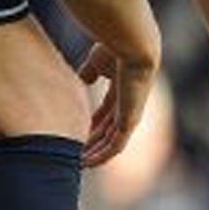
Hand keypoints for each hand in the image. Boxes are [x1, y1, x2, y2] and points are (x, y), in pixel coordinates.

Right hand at [76, 43, 156, 166]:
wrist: (132, 46)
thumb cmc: (115, 48)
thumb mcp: (96, 62)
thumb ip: (90, 72)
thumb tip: (84, 81)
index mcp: (122, 89)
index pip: (106, 113)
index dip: (92, 124)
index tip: (78, 133)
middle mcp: (129, 104)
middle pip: (109, 130)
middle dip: (93, 142)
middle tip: (76, 154)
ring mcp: (131, 114)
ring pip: (112, 141)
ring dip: (96, 153)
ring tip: (79, 163)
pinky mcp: (129, 121)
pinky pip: (116, 145)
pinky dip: (102, 155)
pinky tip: (88, 162)